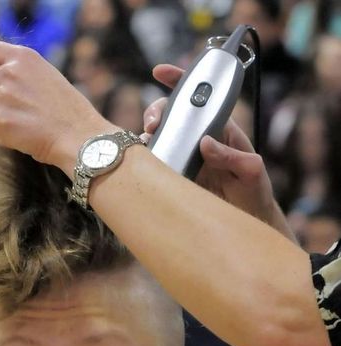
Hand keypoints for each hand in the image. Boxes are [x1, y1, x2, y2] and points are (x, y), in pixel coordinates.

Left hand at [0, 40, 110, 175]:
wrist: (81, 138)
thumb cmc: (71, 113)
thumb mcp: (48, 77)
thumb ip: (21, 73)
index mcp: (23, 57)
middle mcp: (9, 72)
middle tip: (17, 112)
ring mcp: (3, 97)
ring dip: (1, 120)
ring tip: (28, 125)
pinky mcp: (0, 122)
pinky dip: (6, 138)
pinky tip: (28, 137)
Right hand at [143, 64, 290, 233]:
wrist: (246, 219)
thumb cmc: (254, 192)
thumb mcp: (251, 172)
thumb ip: (232, 156)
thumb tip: (206, 143)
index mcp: (221, 128)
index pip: (201, 97)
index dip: (180, 80)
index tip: (161, 72)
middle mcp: (200, 138)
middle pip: (172, 114)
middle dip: (156, 112)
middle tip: (152, 124)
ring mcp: (186, 156)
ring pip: (160, 137)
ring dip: (147, 136)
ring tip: (146, 144)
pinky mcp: (176, 174)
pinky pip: (157, 162)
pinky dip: (146, 160)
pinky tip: (143, 164)